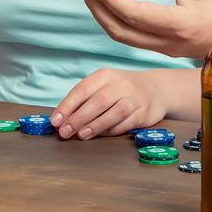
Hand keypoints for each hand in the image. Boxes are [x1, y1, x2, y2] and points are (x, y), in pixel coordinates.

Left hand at [51, 68, 169, 139]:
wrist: (155, 89)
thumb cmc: (120, 90)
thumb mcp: (103, 86)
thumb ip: (84, 101)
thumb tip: (63, 120)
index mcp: (104, 75)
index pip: (82, 90)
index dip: (67, 106)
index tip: (56, 121)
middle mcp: (120, 84)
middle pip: (97, 102)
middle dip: (78, 118)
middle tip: (65, 132)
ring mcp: (134, 98)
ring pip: (113, 113)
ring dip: (95, 125)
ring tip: (81, 135)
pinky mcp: (144, 112)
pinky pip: (126, 123)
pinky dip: (112, 130)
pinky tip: (101, 135)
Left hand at [76, 0, 211, 59]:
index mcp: (178, 23)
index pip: (131, 12)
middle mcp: (168, 42)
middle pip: (119, 29)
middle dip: (96, 5)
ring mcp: (166, 49)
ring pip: (123, 37)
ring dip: (102, 14)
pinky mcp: (166, 50)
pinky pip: (133, 39)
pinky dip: (115, 21)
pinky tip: (109, 4)